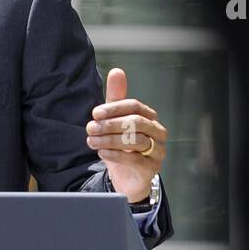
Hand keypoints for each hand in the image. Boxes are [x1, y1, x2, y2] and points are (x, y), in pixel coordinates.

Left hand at [87, 67, 166, 202]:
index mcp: (150, 118)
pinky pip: (135, 159)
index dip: (114, 108)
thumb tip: (117, 71)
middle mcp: (158, 133)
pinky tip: (101, 152)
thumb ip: (116, 99)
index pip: (135, 106)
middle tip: (90, 128)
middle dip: (110, 124)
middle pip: (136, 122)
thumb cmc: (123, 146)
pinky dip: (115, 155)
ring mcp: (158, 151)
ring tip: (91, 141)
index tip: (95, 113)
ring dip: (109, 139)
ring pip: (135, 141)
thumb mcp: (116, 122)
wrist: (128, 177)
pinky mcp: (152, 169)